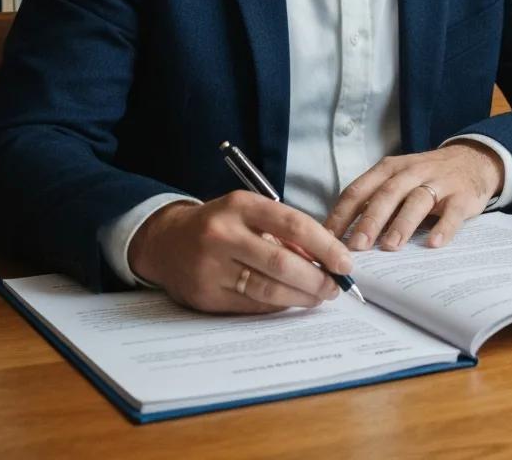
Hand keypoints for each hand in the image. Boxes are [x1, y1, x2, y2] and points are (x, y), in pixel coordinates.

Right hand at [127, 193, 353, 314]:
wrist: (166, 241)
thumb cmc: (220, 223)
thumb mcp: (249, 212)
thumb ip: (283, 231)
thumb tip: (324, 257)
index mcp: (240, 206)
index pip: (293, 225)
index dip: (324, 245)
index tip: (344, 261)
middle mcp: (224, 235)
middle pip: (282, 262)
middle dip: (316, 278)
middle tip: (335, 286)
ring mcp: (212, 267)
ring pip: (268, 289)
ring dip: (301, 296)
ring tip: (319, 296)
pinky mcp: (205, 295)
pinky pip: (251, 306)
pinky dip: (277, 306)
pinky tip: (290, 302)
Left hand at [324, 142, 504, 251]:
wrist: (471, 160)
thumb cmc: (425, 177)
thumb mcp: (397, 180)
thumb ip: (374, 202)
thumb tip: (342, 238)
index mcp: (389, 169)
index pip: (359, 189)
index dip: (342, 213)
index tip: (328, 238)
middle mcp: (411, 172)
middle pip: (387, 194)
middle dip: (370, 220)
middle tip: (357, 245)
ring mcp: (438, 182)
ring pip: (417, 200)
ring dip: (402, 223)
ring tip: (390, 246)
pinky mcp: (461, 196)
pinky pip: (452, 212)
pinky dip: (443, 228)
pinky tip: (433, 243)